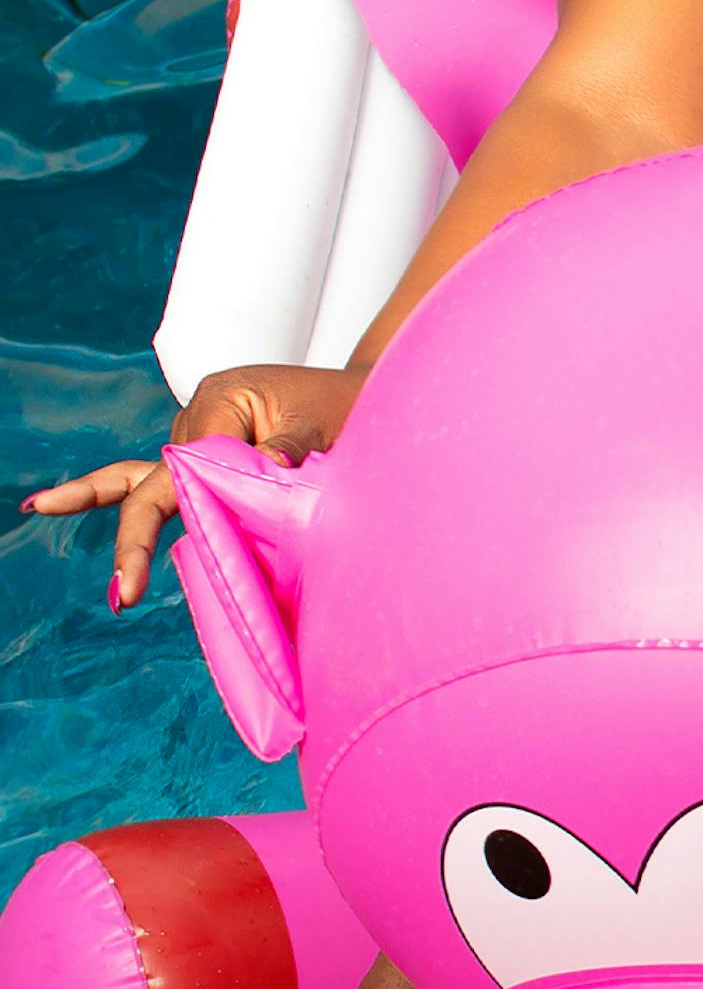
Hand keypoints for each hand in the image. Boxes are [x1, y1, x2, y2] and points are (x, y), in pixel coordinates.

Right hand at [20, 364, 366, 612]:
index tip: (176, 556)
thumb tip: (268, 469)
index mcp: (222, 400)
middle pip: (155, 481)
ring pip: (163, 489)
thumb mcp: (324, 425)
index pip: (187, 468)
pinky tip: (49, 503)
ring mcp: (196, 432)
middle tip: (125, 593)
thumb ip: (289, 451)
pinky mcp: (204, 451)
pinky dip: (108, 494)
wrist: (367, 394)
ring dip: (154, 528)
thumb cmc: (348, 405)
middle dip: (135, 537)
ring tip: (87, 542)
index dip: (183, 512)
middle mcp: (198, 414)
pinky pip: (156, 480)